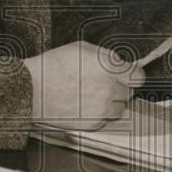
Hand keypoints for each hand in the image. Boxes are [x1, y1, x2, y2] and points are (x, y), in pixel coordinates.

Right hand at [24, 41, 141, 130]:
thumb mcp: (82, 48)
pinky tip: (82, 104)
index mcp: (109, 68)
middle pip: (128, 93)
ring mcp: (102, 109)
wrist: (32, 90)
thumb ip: (107, 57)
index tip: (128, 75)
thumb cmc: (53, 67)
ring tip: (89, 94)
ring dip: (110, 102)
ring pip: (118, 108)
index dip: (132, 75)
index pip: (138, 77)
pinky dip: (99, 113)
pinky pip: (105, 119)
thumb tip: (122, 65)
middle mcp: (109, 90)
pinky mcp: (93, 124)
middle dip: (118, 87)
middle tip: (100, 82)